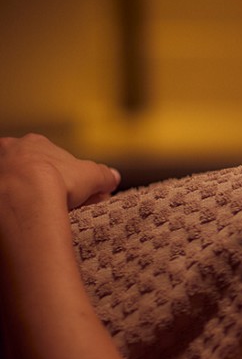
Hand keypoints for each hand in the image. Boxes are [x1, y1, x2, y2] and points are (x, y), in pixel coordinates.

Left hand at [0, 134, 119, 209]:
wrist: (24, 197)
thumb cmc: (57, 180)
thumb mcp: (93, 176)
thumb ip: (105, 175)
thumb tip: (113, 177)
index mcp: (35, 142)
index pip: (49, 156)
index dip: (62, 173)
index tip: (71, 189)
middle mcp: (10, 150)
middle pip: (27, 166)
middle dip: (38, 181)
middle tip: (53, 201)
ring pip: (12, 181)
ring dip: (23, 193)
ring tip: (37, 212)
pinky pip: (4, 197)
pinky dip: (11, 205)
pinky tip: (24, 216)